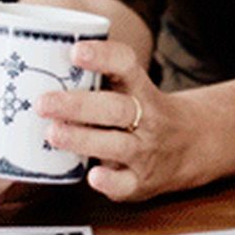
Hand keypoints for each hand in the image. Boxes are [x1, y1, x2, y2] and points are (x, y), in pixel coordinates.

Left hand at [37, 38, 198, 202]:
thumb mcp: (132, 87)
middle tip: (43, 102)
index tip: (75, 50)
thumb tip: (43, 59)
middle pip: (115, 108)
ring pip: (117, 145)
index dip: (103, 56)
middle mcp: (146, 118)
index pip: (126, 65)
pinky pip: (126, 183)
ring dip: (83, 139)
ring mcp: (145, 151)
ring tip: (52, 134)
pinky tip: (91, 176)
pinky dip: (109, 181)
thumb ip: (100, 77)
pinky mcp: (140, 182)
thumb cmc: (145, 111)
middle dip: (77, 106)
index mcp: (141, 88)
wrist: (191, 144)